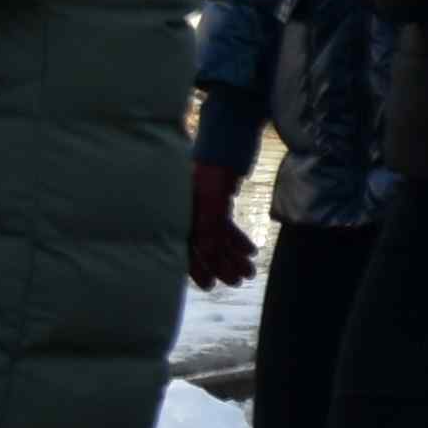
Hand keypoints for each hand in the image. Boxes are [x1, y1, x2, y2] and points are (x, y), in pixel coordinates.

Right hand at [186, 160, 257, 289]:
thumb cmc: (212, 172)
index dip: (197, 269)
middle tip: (238, 281)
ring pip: (218, 237)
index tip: (210, 286)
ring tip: (249, 270)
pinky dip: (237, 238)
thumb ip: (207, 231)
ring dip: (233, 254)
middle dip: (222, 265)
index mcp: (177, 215)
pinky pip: (226, 225)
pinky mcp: (218, 201)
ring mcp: (202, 208)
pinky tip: (250, 251)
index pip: (185, 248)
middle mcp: (186, 214)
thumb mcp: (209, 204)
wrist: (227, 142)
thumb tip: (208, 257)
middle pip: (204, 246)